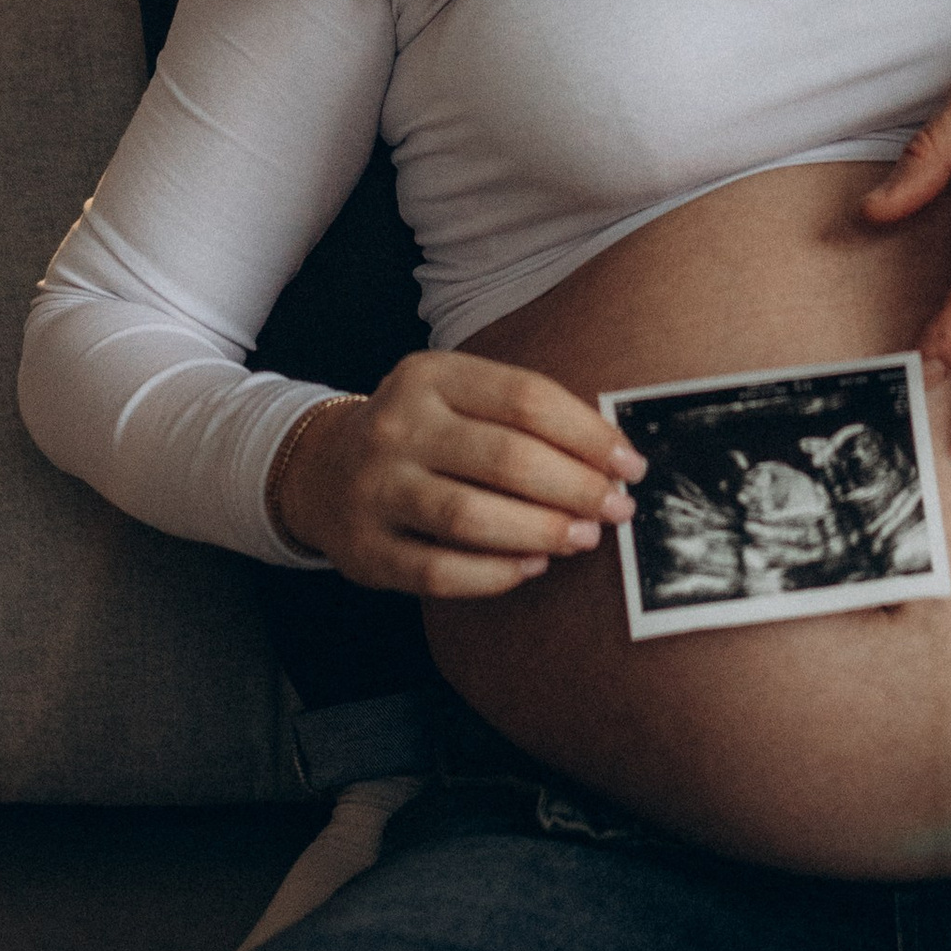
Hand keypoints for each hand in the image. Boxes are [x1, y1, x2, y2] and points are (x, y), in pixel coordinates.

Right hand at [271, 356, 646, 598]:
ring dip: (541, 531)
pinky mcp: (365, 550)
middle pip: (505, 458)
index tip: (629, 464)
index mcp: (430, 376)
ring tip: (582, 537)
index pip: (525, 398)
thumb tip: (610, 461)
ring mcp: (374, 488)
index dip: (588, 434)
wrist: (320, 470)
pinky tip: (531, 566)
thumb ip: (523, 418)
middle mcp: (397, 426)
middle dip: (575, 487)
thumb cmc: (422, 434)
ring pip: (470, 516)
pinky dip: (495, 574)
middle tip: (616, 508)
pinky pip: (439, 571)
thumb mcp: (459, 398)